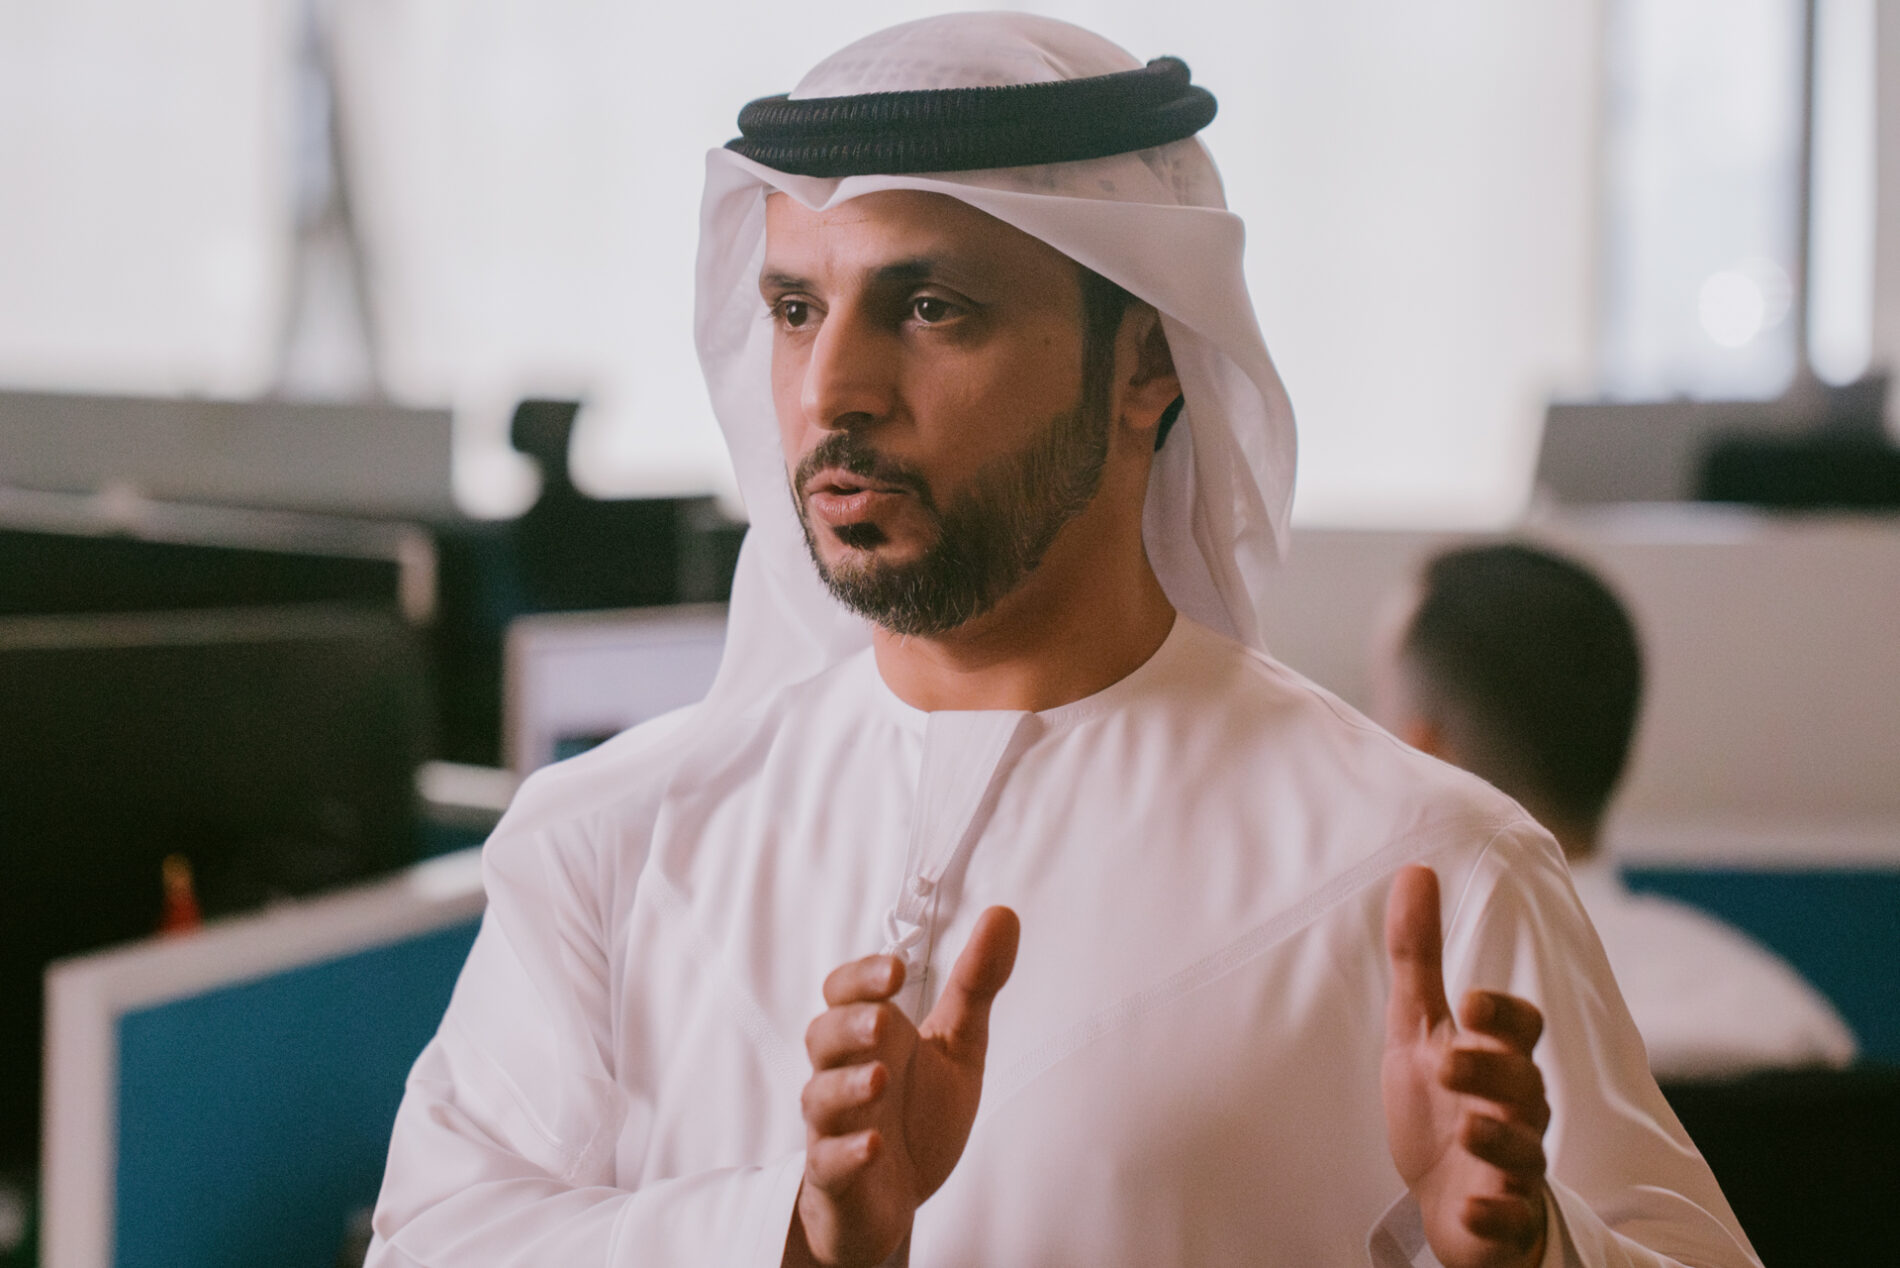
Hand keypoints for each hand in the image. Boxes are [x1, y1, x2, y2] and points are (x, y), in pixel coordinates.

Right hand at [785, 906, 1020, 1267]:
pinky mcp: (836, 1178)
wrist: (892, 1202)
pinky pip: (829, 1164)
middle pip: (822, 1036)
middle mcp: (844, 1075)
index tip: (897, 971)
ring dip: (846, 1086)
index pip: (843, 992)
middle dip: (850, 1024)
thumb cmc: (917, 1115)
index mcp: (871, 1037)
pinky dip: (847, 1153)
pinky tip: (873, 1145)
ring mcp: (835, 1127)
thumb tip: (1005, 913)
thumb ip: (976, 985)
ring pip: (819, 1097)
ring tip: (879, 1077)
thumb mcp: (957, 1047)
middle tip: (883, 1019)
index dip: (862, 977)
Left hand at [1383, 866, 1551, 1267]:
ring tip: (1467, 1129)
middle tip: (1449, 1062)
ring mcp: (1512, 1166)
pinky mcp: (1503, 1218)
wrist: (1447, 1195)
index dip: (1505, 1014)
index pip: (1522, 1029)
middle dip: (1491, 1072)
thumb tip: (1416, 870)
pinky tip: (1471, 1208)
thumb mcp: (1417, 1027)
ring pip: (1524, 1152)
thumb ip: (1417, 955)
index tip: (1472, 1000)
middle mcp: (1516, 1110)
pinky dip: (1495, 1215)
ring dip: (1498, 1139)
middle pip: (1523, 1085)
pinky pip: (1510, 1220)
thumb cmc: (1441, 1102)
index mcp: (1497, 1060)